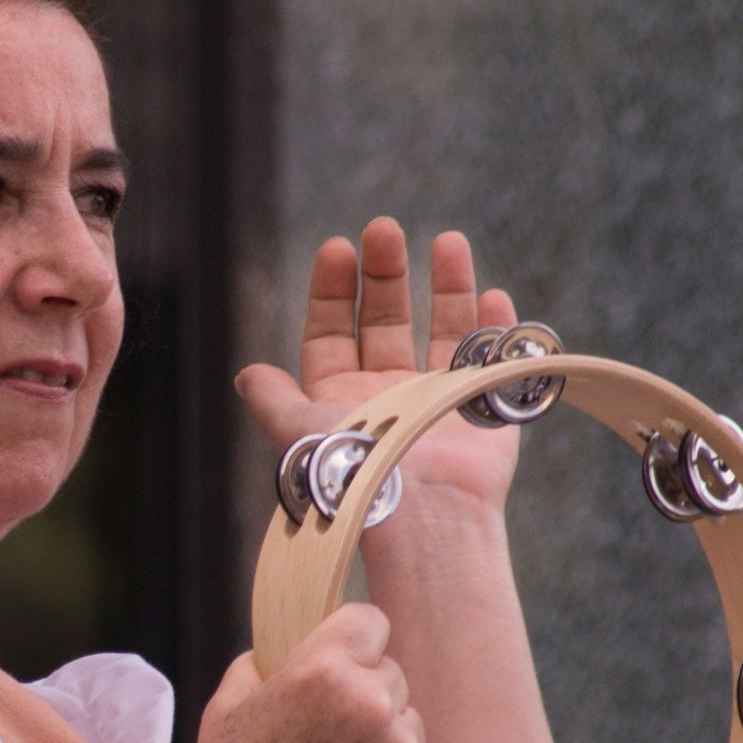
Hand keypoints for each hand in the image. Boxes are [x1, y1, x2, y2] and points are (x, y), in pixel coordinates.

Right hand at [173, 606, 437, 742]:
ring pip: (408, 720)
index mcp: (323, 670)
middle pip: (391, 672)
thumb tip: (289, 647)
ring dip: (384, 736)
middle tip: (327, 732)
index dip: (353, 640)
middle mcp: (371, 704)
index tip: (343, 661)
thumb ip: (264, 662)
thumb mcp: (227, 706)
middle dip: (364, 692)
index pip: (371, 621)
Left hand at [234, 217, 522, 513]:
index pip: (331, 335)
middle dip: (384, 274)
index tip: (337, 248)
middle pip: (385, 321)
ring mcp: (438, 402)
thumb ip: (274, 401)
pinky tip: (491, 294)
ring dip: (447, 286)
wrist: (415, 512)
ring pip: (443, 331)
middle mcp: (388, 398)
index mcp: (341, 401)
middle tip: (383, 230)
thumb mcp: (297, 431)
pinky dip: (494, 327)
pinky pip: (491, 359)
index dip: (331, 291)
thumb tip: (248, 374)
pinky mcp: (483, 411)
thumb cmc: (352, 472)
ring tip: (448, 240)